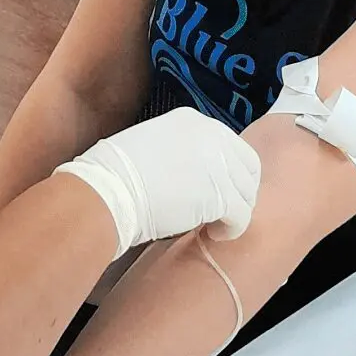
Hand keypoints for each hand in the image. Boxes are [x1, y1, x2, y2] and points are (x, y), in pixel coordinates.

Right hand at [55, 109, 260, 258]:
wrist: (108, 189)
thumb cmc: (117, 172)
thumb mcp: (153, 144)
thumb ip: (181, 151)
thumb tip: (195, 173)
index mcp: (193, 120)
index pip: (231, 145)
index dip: (229, 172)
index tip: (217, 190)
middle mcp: (211, 134)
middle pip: (247, 167)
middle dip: (239, 192)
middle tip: (221, 212)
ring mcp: (217, 163)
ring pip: (246, 193)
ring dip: (234, 213)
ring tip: (213, 226)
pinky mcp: (219, 194)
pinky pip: (242, 216)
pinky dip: (232, 230)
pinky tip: (214, 235)